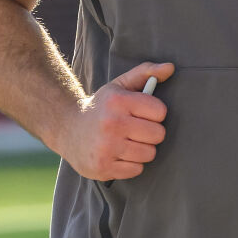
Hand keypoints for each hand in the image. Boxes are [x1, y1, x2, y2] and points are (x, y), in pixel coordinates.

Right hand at [63, 61, 172, 180]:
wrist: (67, 128)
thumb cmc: (103, 106)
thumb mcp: (120, 85)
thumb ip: (146, 73)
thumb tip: (170, 67)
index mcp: (117, 101)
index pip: (160, 112)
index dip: (155, 113)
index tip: (143, 113)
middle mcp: (111, 124)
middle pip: (158, 135)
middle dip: (151, 133)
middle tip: (136, 130)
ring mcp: (105, 148)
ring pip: (149, 154)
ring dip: (142, 150)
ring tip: (127, 142)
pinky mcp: (101, 167)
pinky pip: (136, 170)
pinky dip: (131, 164)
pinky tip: (118, 155)